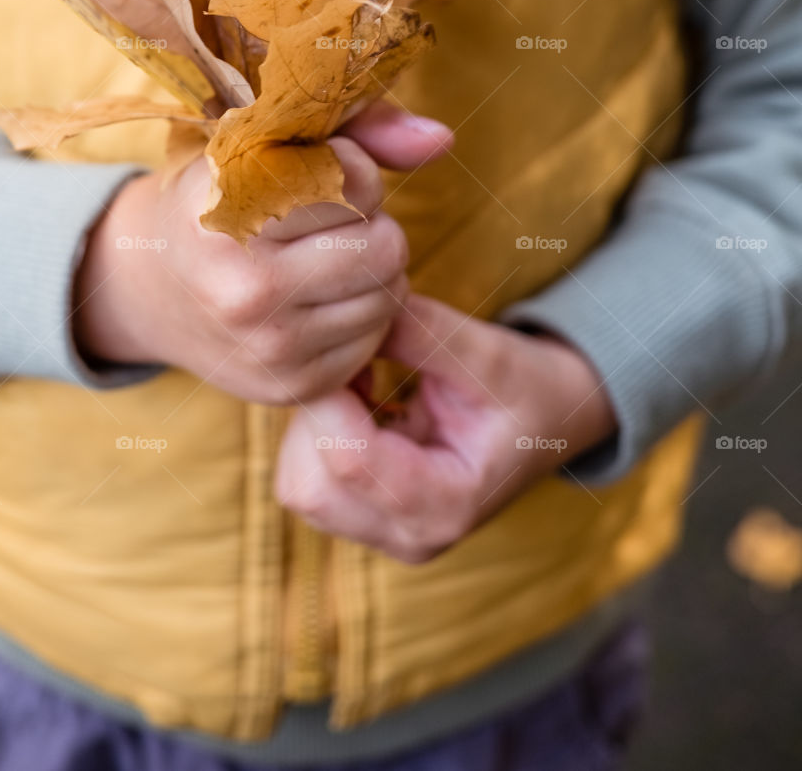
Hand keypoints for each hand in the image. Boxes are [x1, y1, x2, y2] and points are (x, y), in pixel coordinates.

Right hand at [72, 106, 452, 403]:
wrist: (155, 286)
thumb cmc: (225, 197)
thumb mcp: (268, 141)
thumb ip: (362, 128)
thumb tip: (443, 139)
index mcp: (228, 209)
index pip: (356, 181)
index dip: (353, 170)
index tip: (311, 175)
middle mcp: (242, 285)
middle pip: (385, 245)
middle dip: (373, 224)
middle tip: (329, 222)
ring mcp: (266, 345)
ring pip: (391, 293)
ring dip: (373, 269)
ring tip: (322, 257)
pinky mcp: (289, 387)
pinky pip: (376, 338)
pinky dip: (361, 313)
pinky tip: (317, 298)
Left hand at [275, 293, 617, 562]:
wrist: (552, 421)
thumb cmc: (527, 387)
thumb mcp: (489, 350)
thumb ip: (420, 331)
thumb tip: (350, 313)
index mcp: (447, 505)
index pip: (348, 460)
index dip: (329, 394)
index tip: (345, 345)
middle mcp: (410, 536)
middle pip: (308, 483)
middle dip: (317, 413)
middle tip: (356, 362)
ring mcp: (384, 534)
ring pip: (298, 483)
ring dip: (314, 422)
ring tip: (363, 380)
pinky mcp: (365, 518)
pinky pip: (307, 478)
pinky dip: (317, 433)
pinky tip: (359, 399)